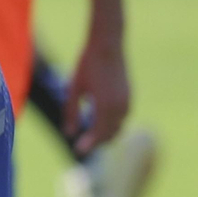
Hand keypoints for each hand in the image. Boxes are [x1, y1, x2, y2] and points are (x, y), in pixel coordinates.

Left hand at [64, 31, 129, 154]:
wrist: (108, 46)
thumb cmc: (87, 65)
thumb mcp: (74, 89)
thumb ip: (71, 112)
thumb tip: (68, 133)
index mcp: (105, 106)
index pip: (98, 133)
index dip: (88, 143)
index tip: (77, 150)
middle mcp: (120, 106)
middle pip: (110, 134)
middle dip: (96, 141)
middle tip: (82, 146)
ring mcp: (127, 101)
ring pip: (118, 127)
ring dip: (105, 134)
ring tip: (90, 136)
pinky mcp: (129, 96)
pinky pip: (122, 117)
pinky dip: (112, 124)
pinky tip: (100, 122)